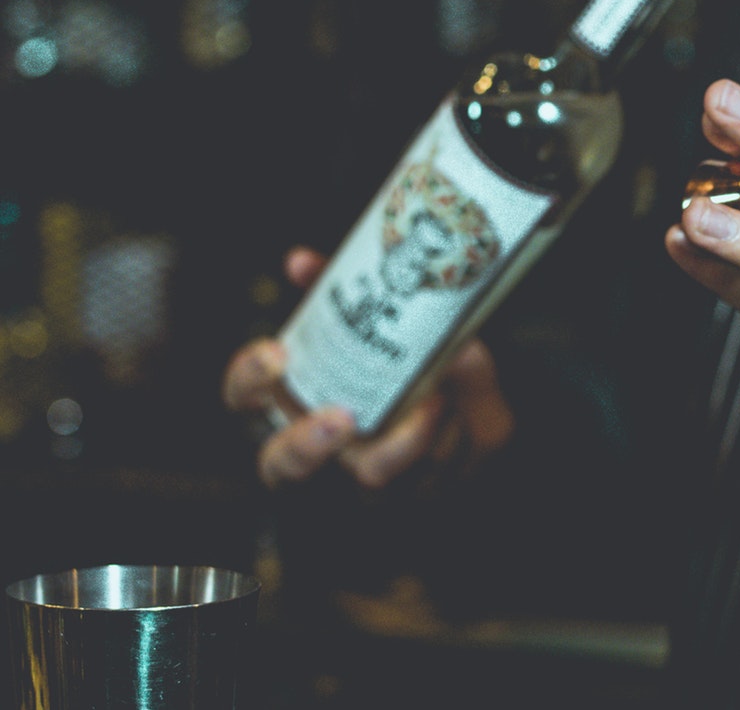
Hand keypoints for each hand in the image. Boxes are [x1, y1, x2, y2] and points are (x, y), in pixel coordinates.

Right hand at [221, 247, 514, 489]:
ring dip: (408, 438)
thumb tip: (301, 263)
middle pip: (283, 466)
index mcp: (302, 403)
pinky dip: (459, 439)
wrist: (478, 409)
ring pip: (370, 476)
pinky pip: (434, 477)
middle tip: (343, 417)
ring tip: (436, 401)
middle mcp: (327, 450)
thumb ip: (353, 296)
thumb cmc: (414, 368)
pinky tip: (471, 410)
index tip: (277, 353)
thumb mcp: (388, 323)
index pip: (246, 399)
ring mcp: (368, 478)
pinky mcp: (420, 490)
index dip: (250, 379)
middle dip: (306, 444)